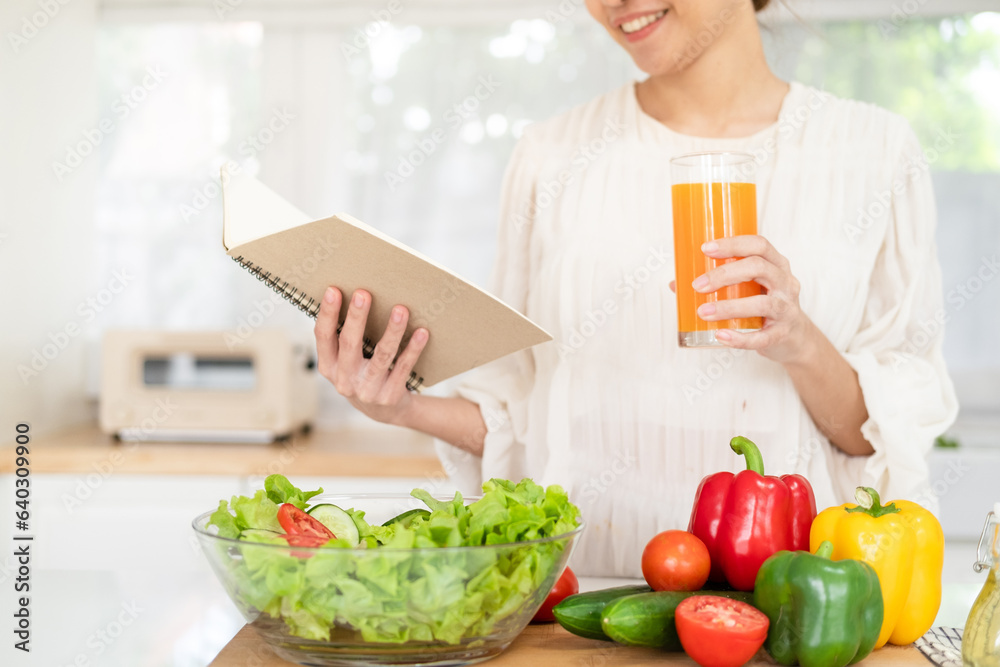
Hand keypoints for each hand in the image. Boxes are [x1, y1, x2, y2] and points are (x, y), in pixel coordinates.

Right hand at [314, 286, 428, 424]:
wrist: (384, 411)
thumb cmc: (363, 375)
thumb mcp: (346, 362)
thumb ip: (345, 338)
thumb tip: (357, 297)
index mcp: (328, 366)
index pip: (323, 336)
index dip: (327, 313)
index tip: (334, 290)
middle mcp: (344, 380)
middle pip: (349, 343)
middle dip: (357, 317)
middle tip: (363, 293)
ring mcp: (368, 390)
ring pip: (382, 355)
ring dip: (392, 331)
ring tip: (401, 309)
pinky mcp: (390, 395)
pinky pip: (403, 367)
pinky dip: (413, 349)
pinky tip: (421, 332)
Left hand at [691, 235, 814, 363]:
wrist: (795, 338)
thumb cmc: (765, 306)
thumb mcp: (749, 288)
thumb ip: (718, 283)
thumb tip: (677, 283)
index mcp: (776, 264)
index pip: (759, 245)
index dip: (733, 244)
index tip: (706, 248)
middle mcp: (786, 282)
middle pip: (758, 267)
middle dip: (725, 274)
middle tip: (698, 285)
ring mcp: (787, 309)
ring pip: (761, 303)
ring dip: (728, 307)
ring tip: (702, 312)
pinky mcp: (782, 334)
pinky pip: (761, 337)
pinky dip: (739, 337)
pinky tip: (720, 336)